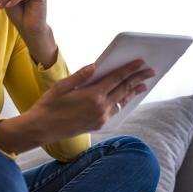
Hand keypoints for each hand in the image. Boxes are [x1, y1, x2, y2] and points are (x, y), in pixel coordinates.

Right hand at [27, 59, 155, 139]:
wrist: (42, 129)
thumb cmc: (49, 105)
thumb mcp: (62, 86)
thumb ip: (81, 76)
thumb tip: (95, 66)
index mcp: (92, 95)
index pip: (116, 78)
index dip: (129, 69)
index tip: (140, 62)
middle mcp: (100, 107)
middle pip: (124, 89)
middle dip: (138, 79)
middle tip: (150, 71)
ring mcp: (100, 117)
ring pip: (122, 101)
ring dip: (133, 92)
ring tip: (143, 85)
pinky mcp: (98, 124)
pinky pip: (115, 111)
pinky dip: (122, 103)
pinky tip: (125, 98)